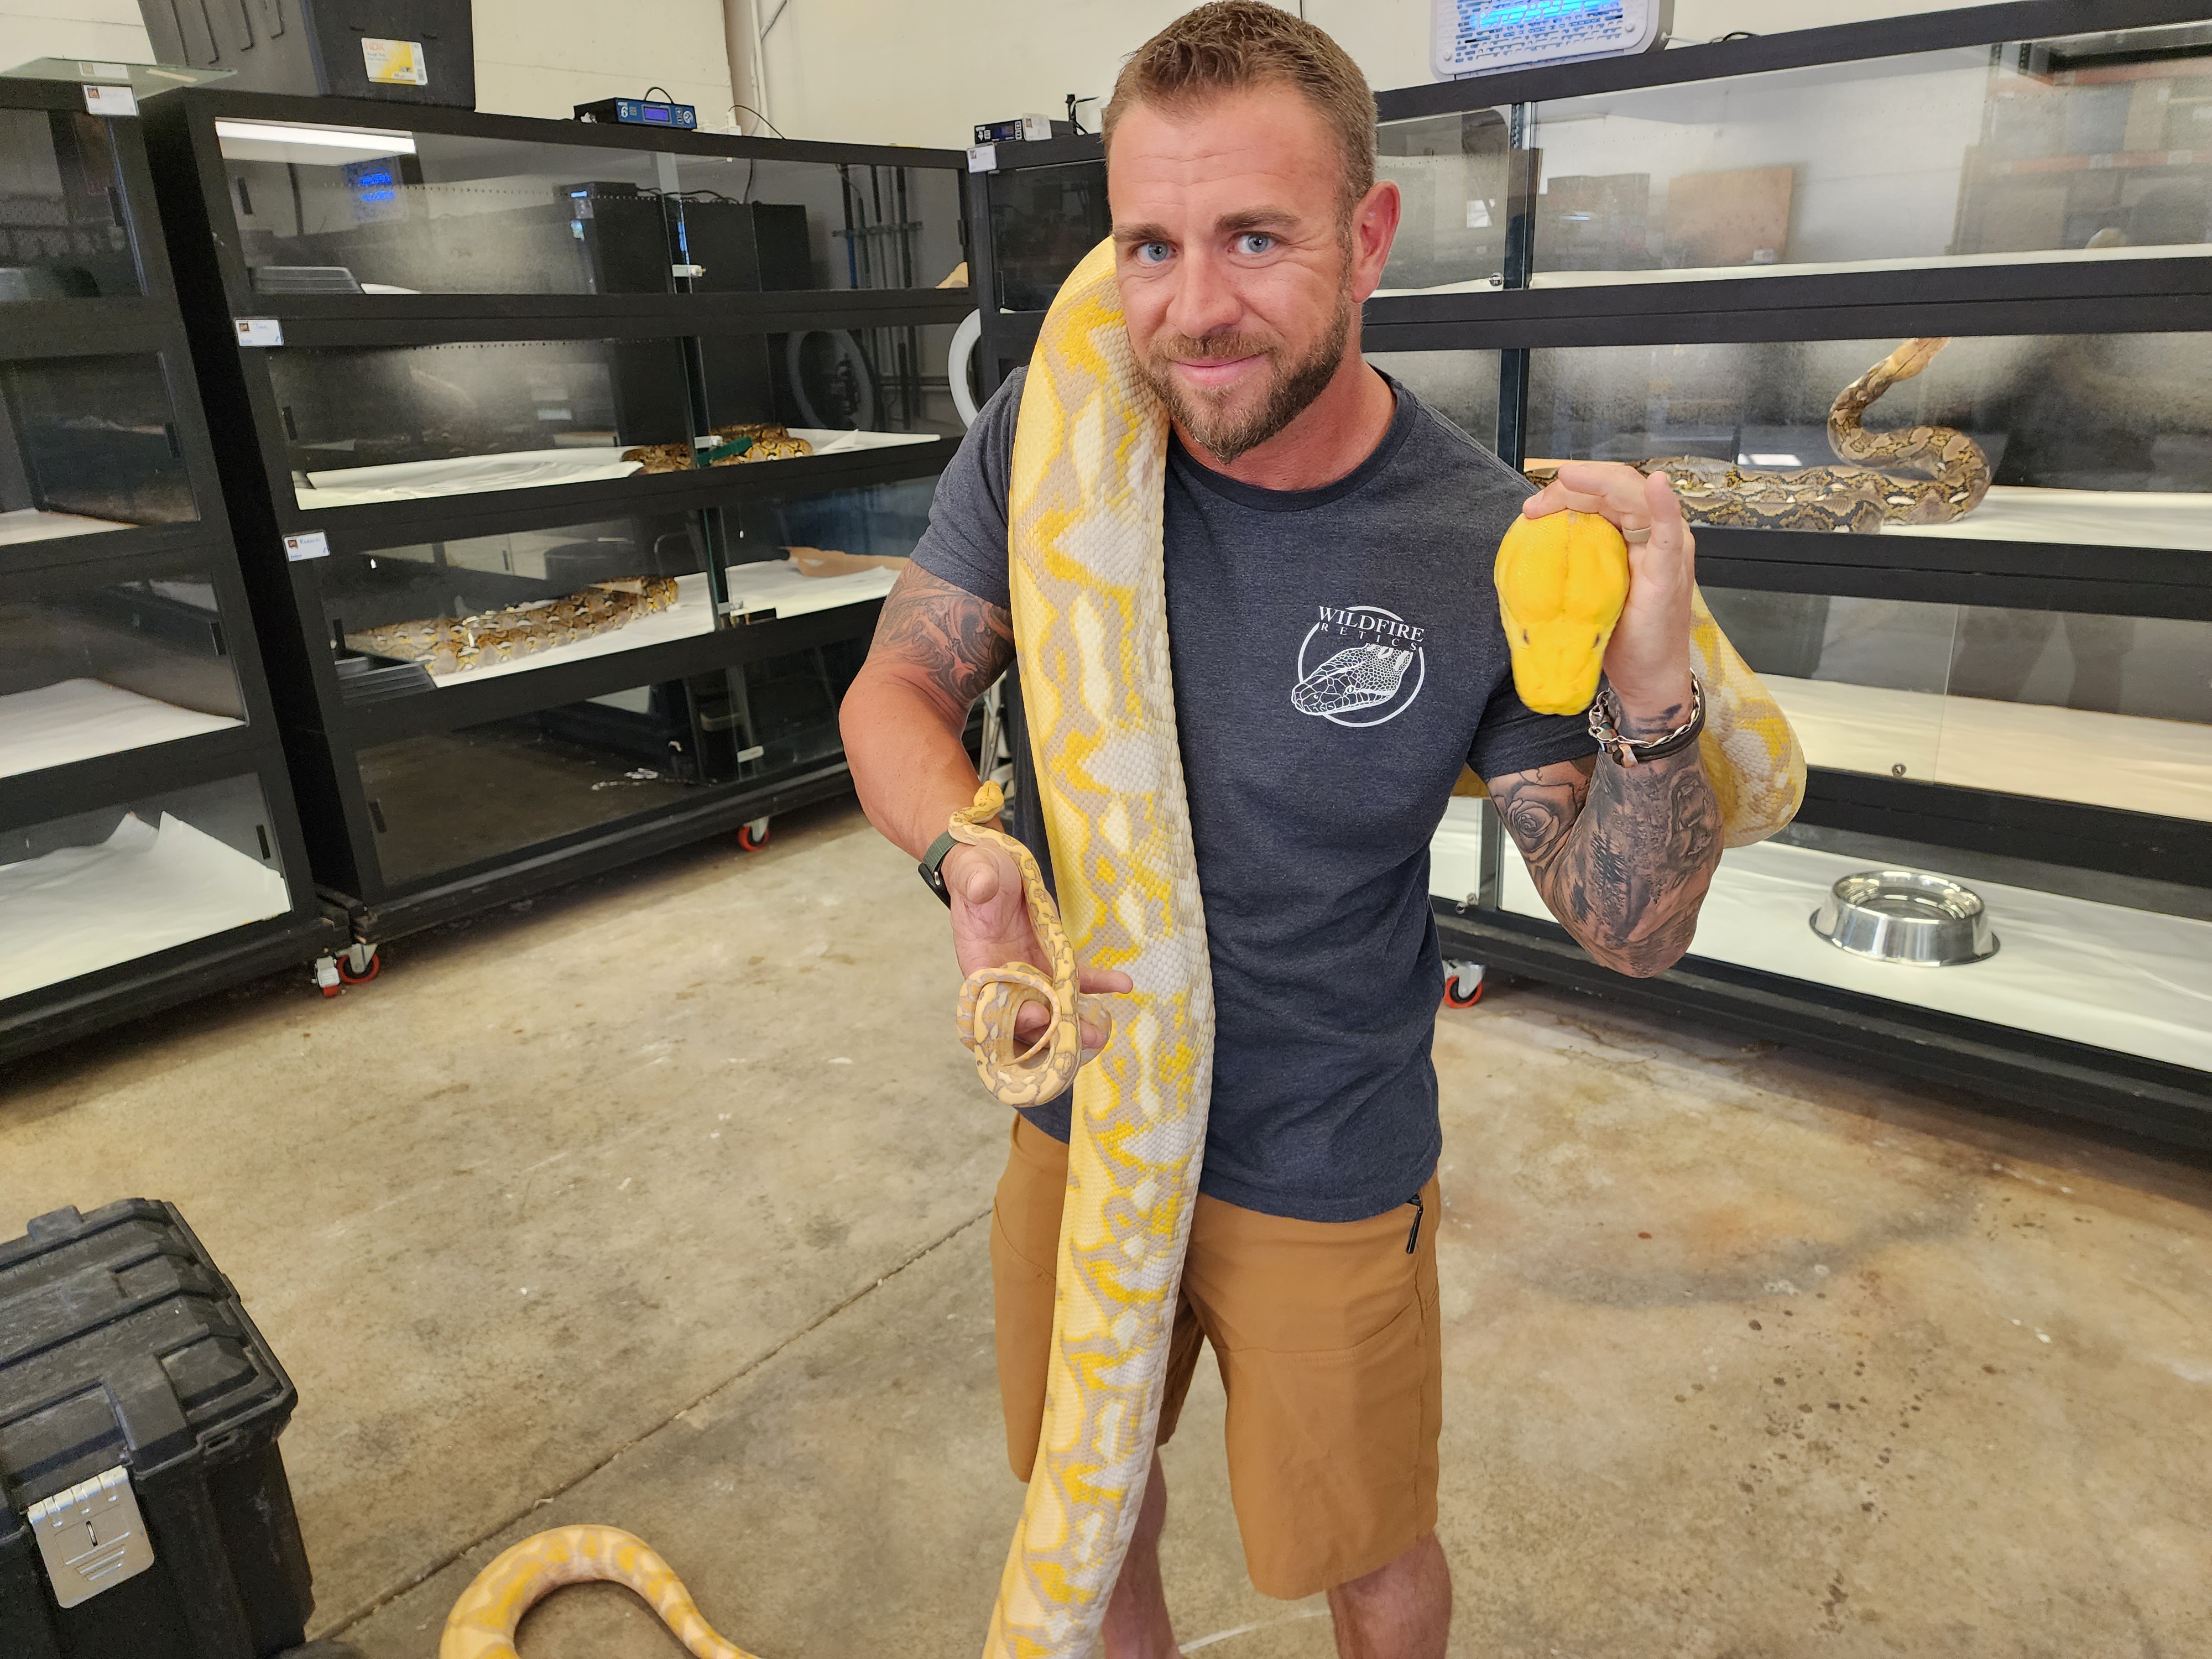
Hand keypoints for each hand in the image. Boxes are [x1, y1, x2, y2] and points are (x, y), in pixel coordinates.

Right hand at [943, 840, 1129, 1053]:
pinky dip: (1098, 983)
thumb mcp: (974, 871)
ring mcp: (1029, 970)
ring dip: (1076, 1020)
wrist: (993, 864)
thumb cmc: (976, 870)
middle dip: (1051, 1032)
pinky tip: (1123, 984)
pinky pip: (1075, 976)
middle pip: (1025, 1014)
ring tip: (1101, 1033)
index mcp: (978, 963)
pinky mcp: (1051, 958)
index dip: (1013, 1015)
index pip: (992, 1001)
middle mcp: (1003, 976)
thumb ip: (976, 882)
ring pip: (1053, 1004)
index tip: (1039, 1016)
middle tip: (1079, 1042)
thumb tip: (981, 886)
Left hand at [1522, 462, 1695, 732]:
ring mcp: (1667, 548)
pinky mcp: (1671, 571)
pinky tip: (1658, 487)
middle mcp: (1653, 532)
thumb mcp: (1587, 585)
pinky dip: (1664, 507)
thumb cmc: (1618, 633)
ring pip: (1636, 496)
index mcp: (1632, 532)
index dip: (1567, 491)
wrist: (1645, 676)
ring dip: (1599, 483)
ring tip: (1567, 479)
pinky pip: (1669, 532)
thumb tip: (1534, 535)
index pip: (1603, 492)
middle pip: (1616, 486)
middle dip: (1573, 486)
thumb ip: (1573, 556)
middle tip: (1536, 504)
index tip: (1531, 508)